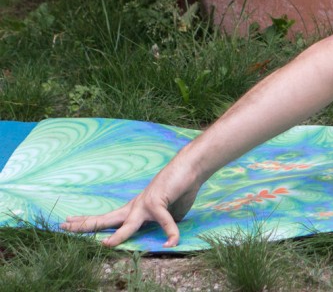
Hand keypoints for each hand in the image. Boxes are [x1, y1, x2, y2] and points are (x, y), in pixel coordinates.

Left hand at [60, 161, 200, 247]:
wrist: (191, 167)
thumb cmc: (180, 187)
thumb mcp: (168, 212)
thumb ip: (160, 223)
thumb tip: (163, 235)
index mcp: (134, 209)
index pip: (107, 218)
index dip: (88, 221)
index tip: (70, 222)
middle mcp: (135, 207)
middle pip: (106, 219)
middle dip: (85, 225)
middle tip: (62, 226)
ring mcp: (145, 204)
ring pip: (128, 224)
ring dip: (118, 235)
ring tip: (105, 244)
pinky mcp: (159, 202)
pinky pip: (164, 222)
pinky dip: (170, 233)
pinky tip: (171, 242)